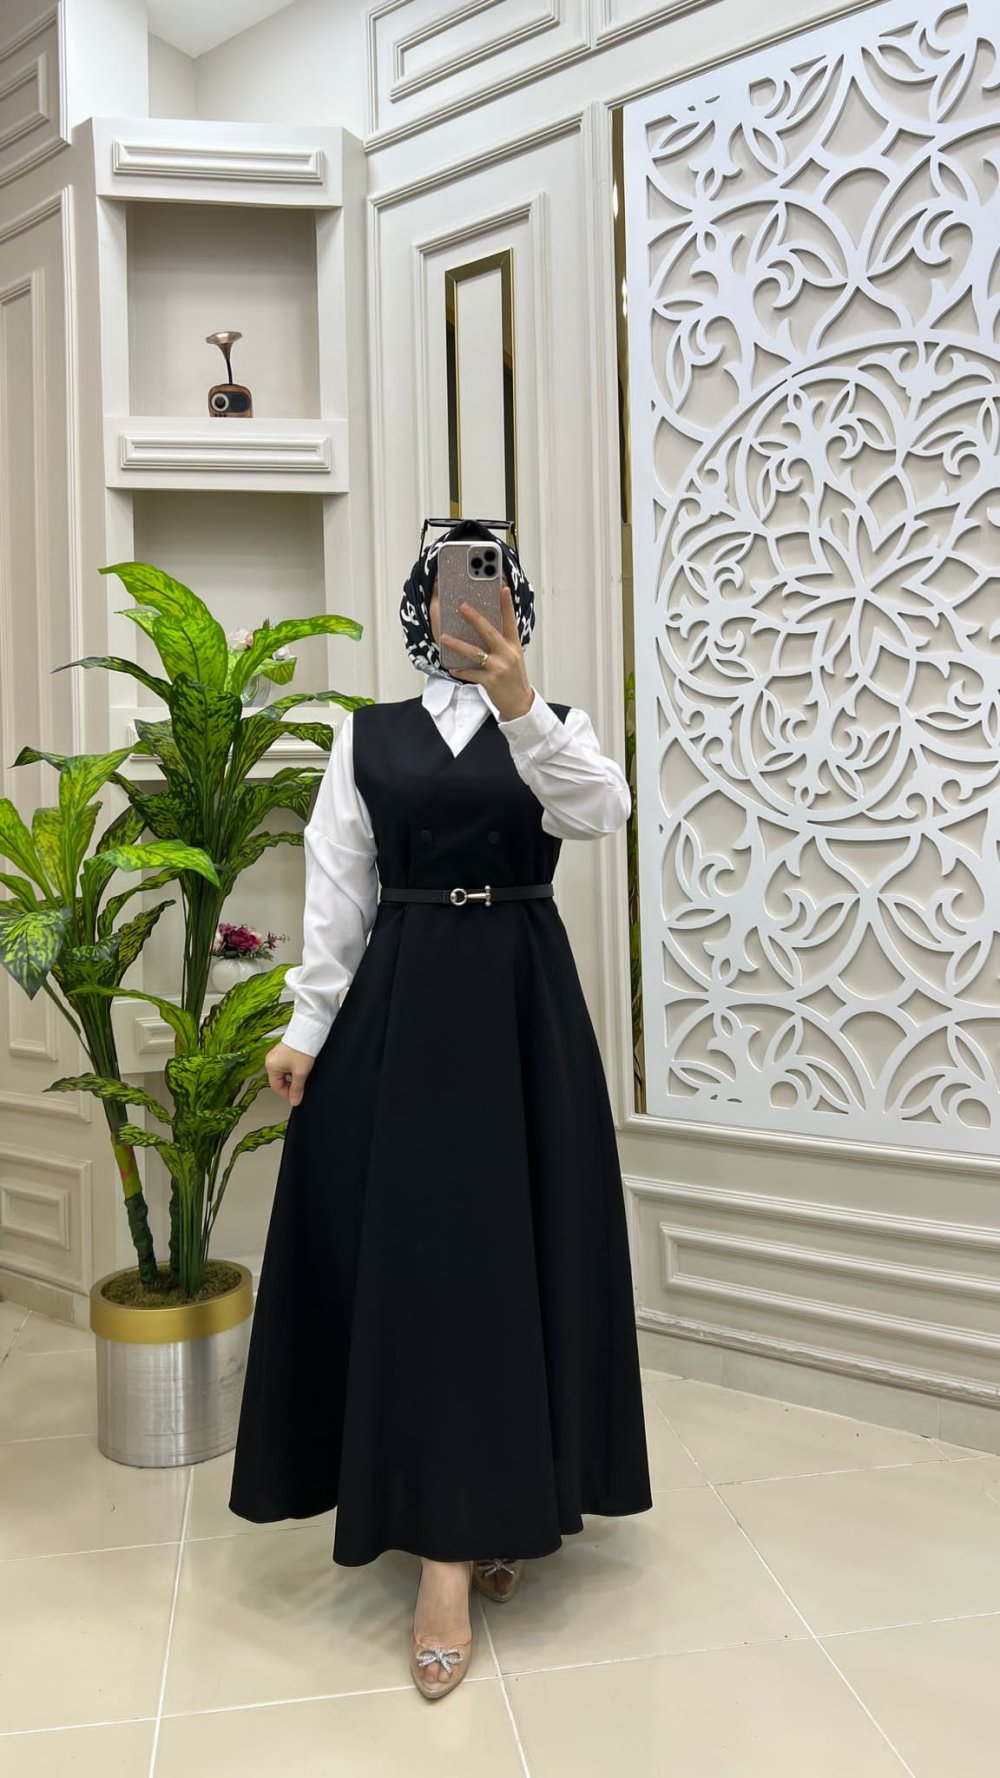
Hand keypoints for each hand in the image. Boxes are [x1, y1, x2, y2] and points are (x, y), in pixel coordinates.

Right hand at [265, 1041, 314, 1107]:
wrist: (309, 1031)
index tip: (297, 1097)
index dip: (287, 1094)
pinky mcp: (283, 1051)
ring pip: (284, 1073)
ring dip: (293, 1077)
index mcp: (270, 1066)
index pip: (276, 1087)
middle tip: (302, 1087)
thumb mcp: (300, 1073)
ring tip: (303, 1073)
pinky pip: (286, 1065)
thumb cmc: (302, 1048)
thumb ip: (297, 1089)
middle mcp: (270, 1060)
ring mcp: (276, 1055)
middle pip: (279, 1080)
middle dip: (290, 1085)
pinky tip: (302, 1066)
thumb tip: (294, 1101)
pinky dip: (294, 1069)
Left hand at [440, 583, 534, 721]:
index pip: (510, 620)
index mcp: (513, 645)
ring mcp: (499, 668)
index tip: (503, 587)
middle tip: (462, 606)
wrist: (520, 703)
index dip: (507, 604)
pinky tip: (452, 668)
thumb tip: (482, 627)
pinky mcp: (491, 682)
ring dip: (458, 644)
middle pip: (489, 632)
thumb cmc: (514, 677)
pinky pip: (471, 674)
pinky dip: (461, 671)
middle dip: (475, 618)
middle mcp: (507, 654)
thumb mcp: (513, 656)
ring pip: (475, 653)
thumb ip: (501, 642)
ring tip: (444, 637)